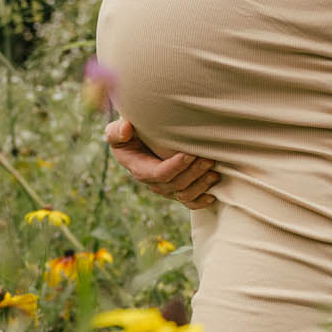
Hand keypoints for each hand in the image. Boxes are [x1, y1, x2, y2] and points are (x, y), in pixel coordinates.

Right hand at [104, 117, 220, 209]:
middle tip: (209, 159)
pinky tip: (212, 196)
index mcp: (139, 168)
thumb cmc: (129, 132)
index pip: (159, 173)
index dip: (176, 166)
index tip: (191, 154)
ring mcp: (165, 188)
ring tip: (214, 172)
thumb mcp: (117, 130)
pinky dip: (200, 202)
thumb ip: (117, 130)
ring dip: (201, 185)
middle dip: (194, 173)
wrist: (139, 139)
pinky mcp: (176, 189)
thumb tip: (126, 129)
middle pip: (175, 185)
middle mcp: (152, 182)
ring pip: (184, 195)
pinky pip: (188, 202)